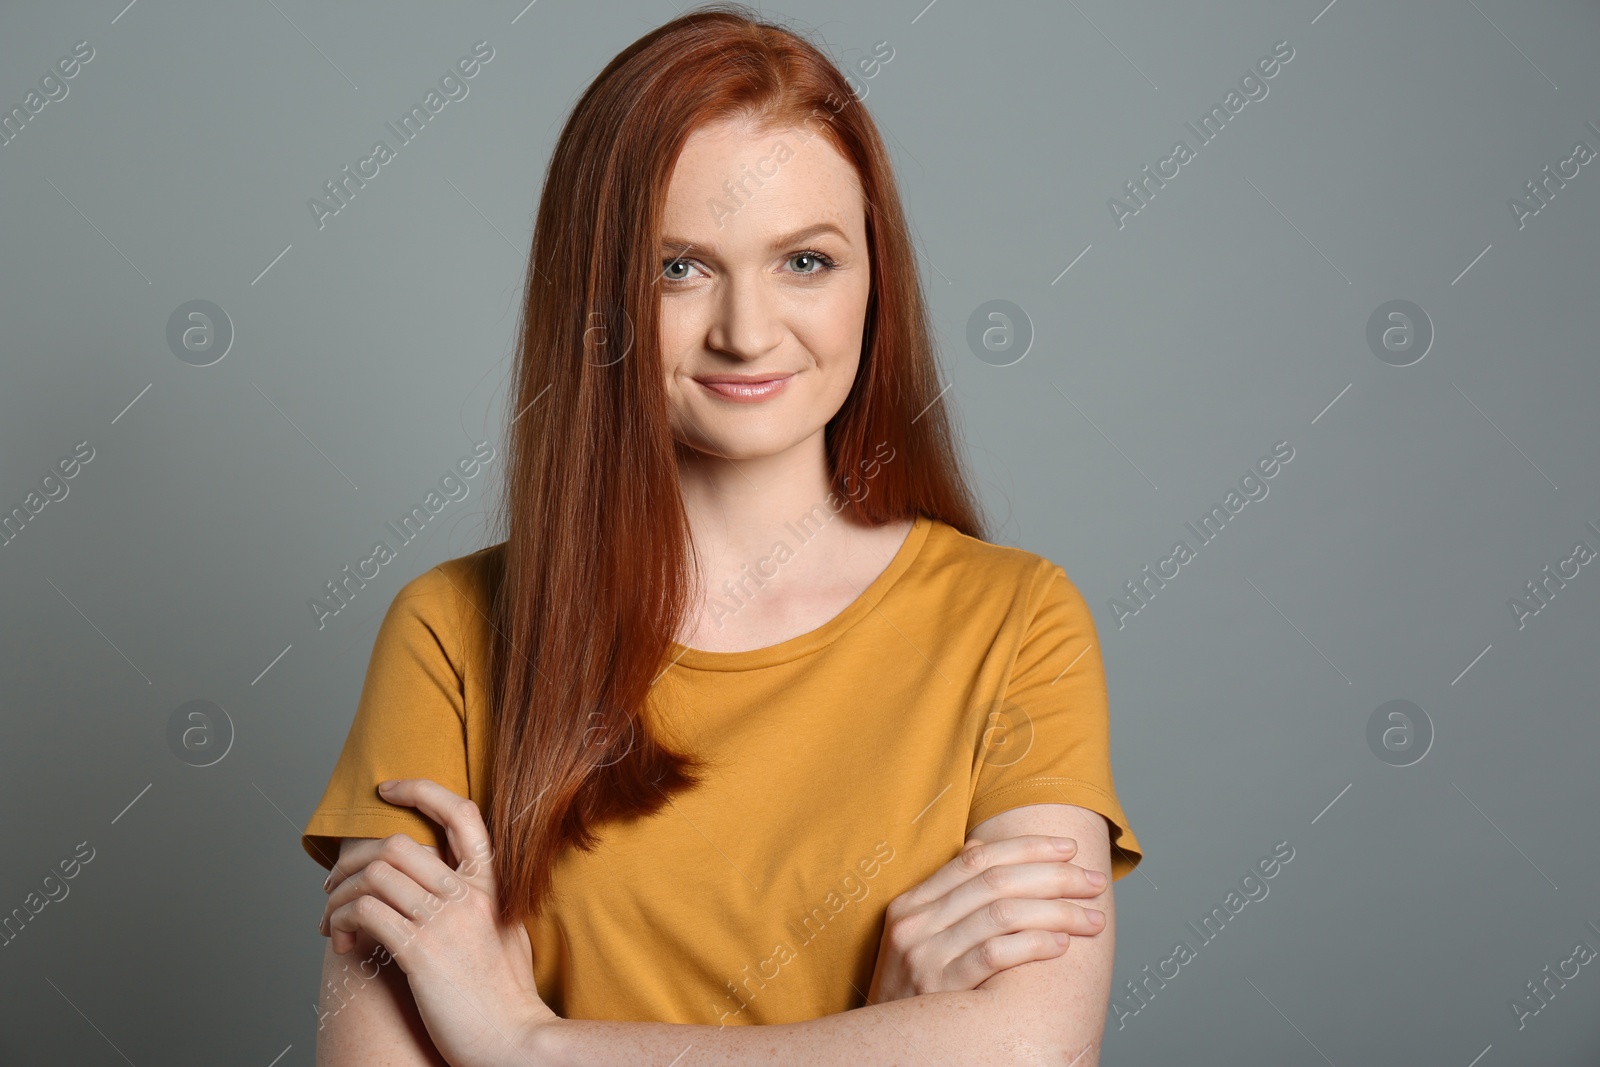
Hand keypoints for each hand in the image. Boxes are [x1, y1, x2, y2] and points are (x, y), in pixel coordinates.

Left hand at [319, 778, 560, 1066]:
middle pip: (396, 844)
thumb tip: (446, 882)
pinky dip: (341, 921)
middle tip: (334, 883)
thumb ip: (480, 901)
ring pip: (373, 877)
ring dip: (338, 895)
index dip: (420, 790)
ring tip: (330, 919)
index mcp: (492, 883)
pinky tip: (340, 940)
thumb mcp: (505, 931)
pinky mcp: (421, 953)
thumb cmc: (506, 995)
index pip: (460, 813)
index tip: (387, 789)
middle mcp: (468, 894)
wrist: (515, 1041)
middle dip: (352, 859)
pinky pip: (366, 914)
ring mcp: (446, 921)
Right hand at [865, 834, 1106, 1003]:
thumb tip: (984, 848)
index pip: (977, 858)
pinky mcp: (940, 988)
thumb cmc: (911, 992)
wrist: (883, 1050)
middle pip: (997, 882)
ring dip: (1057, 912)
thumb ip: (949, 897)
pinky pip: (996, 954)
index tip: (1068, 849)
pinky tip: (1061, 945)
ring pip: (1003, 914)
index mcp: (911, 903)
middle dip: (1055, 877)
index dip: (1028, 848)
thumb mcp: (917, 939)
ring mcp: (925, 955)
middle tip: (1094, 882)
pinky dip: (1033, 944)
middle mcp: (915, 923)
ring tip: (1091, 919)